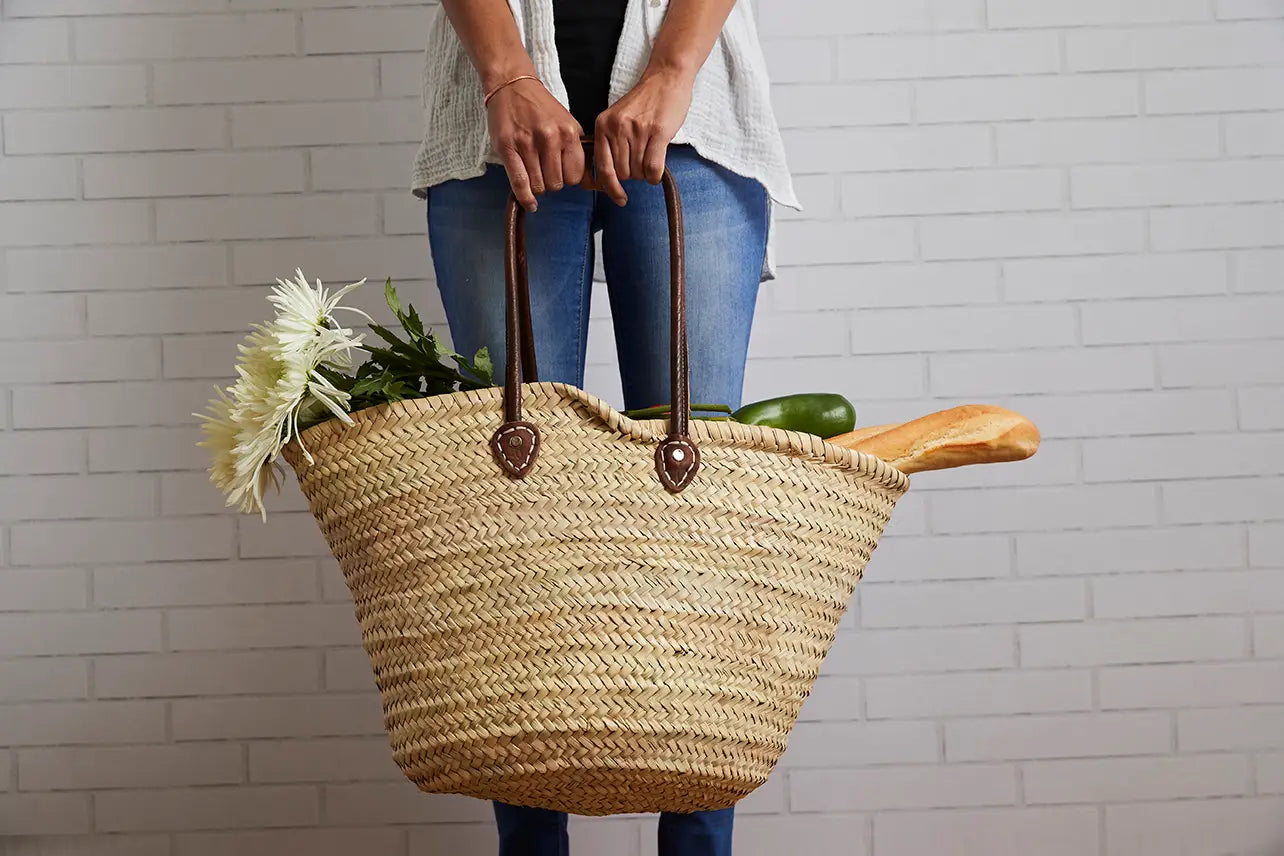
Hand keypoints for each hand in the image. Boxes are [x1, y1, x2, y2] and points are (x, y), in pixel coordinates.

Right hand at [486, 77, 586, 211]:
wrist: (512, 86)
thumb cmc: (540, 107)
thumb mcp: (566, 122)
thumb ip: (575, 147)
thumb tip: (585, 180)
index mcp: (569, 132)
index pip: (575, 176)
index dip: (567, 179)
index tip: (560, 174)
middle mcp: (550, 138)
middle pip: (557, 184)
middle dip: (551, 183)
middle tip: (544, 171)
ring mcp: (528, 143)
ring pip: (539, 186)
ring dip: (537, 186)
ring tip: (533, 173)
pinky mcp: (508, 148)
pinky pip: (520, 183)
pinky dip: (525, 198)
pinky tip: (530, 203)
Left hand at [593, 68, 694, 205]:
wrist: (666, 77)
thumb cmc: (644, 102)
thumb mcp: (617, 119)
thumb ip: (610, 144)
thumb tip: (609, 180)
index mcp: (603, 125)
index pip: (602, 168)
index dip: (610, 188)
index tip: (619, 198)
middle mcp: (617, 128)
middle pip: (622, 173)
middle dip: (634, 175)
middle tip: (642, 161)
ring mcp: (637, 130)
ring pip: (638, 172)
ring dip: (646, 173)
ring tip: (651, 156)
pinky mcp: (658, 132)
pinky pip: (653, 168)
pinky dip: (655, 176)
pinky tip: (657, 170)